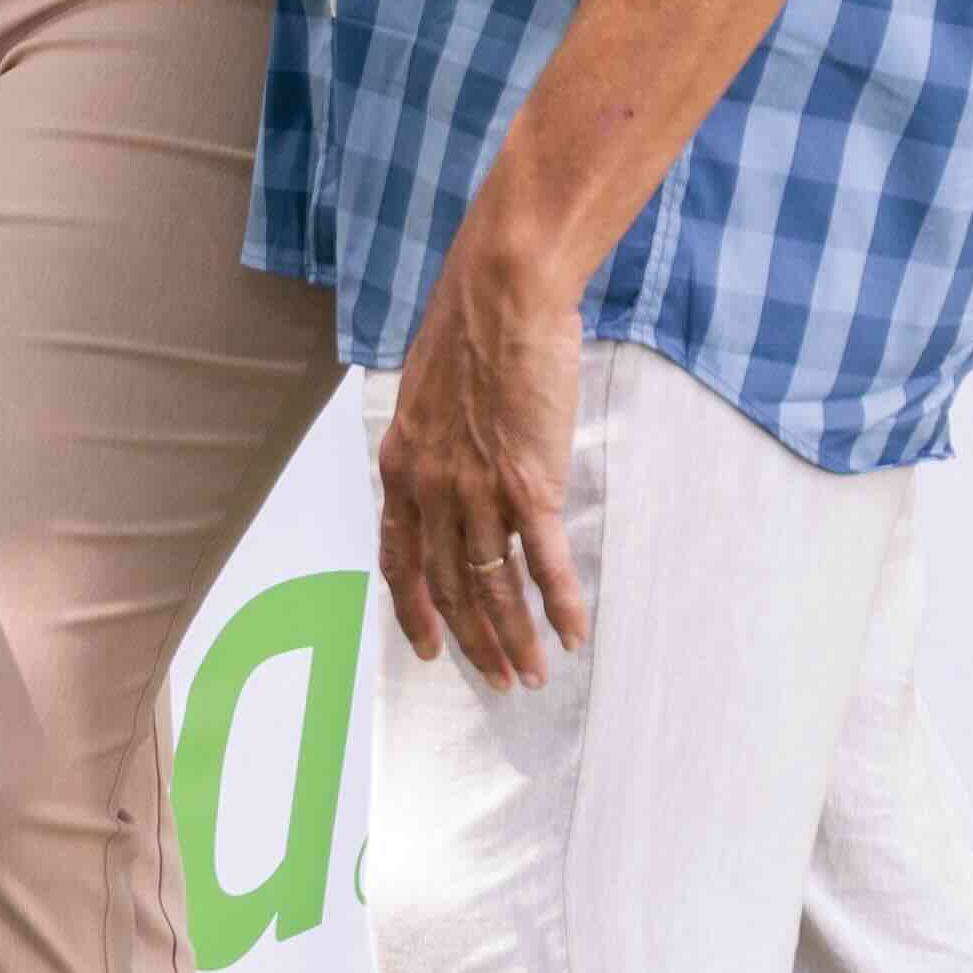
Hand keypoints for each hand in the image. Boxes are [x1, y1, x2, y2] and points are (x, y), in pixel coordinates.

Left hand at [376, 216, 591, 694]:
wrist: (502, 294)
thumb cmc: (471, 327)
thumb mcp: (429, 395)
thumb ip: (436, 446)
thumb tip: (454, 474)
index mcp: (400, 467)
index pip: (399, 559)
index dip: (414, 610)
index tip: (428, 647)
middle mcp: (430, 489)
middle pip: (446, 587)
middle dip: (472, 641)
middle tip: (495, 679)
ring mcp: (478, 491)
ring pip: (492, 587)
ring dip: (515, 639)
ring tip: (533, 676)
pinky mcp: (528, 485)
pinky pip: (544, 563)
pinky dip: (560, 605)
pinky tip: (573, 634)